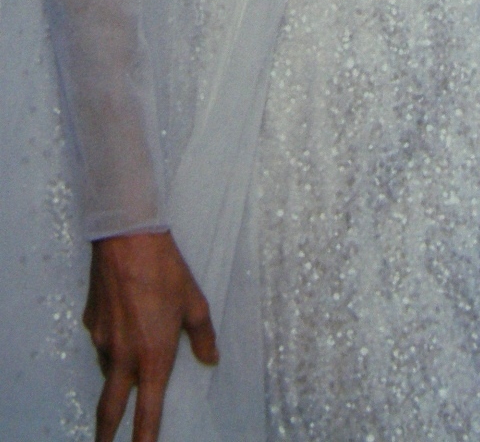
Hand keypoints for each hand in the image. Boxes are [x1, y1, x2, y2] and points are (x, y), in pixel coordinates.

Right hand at [83, 229, 218, 441]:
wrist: (127, 237)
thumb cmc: (166, 270)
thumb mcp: (195, 303)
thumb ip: (203, 337)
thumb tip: (210, 359)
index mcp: (152, 357)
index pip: (146, 412)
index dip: (144, 439)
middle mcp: (123, 355)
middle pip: (109, 408)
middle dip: (105, 435)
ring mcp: (103, 339)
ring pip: (108, 367)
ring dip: (118, 370)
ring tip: (134, 343)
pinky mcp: (91, 320)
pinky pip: (102, 340)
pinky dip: (112, 339)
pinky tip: (123, 317)